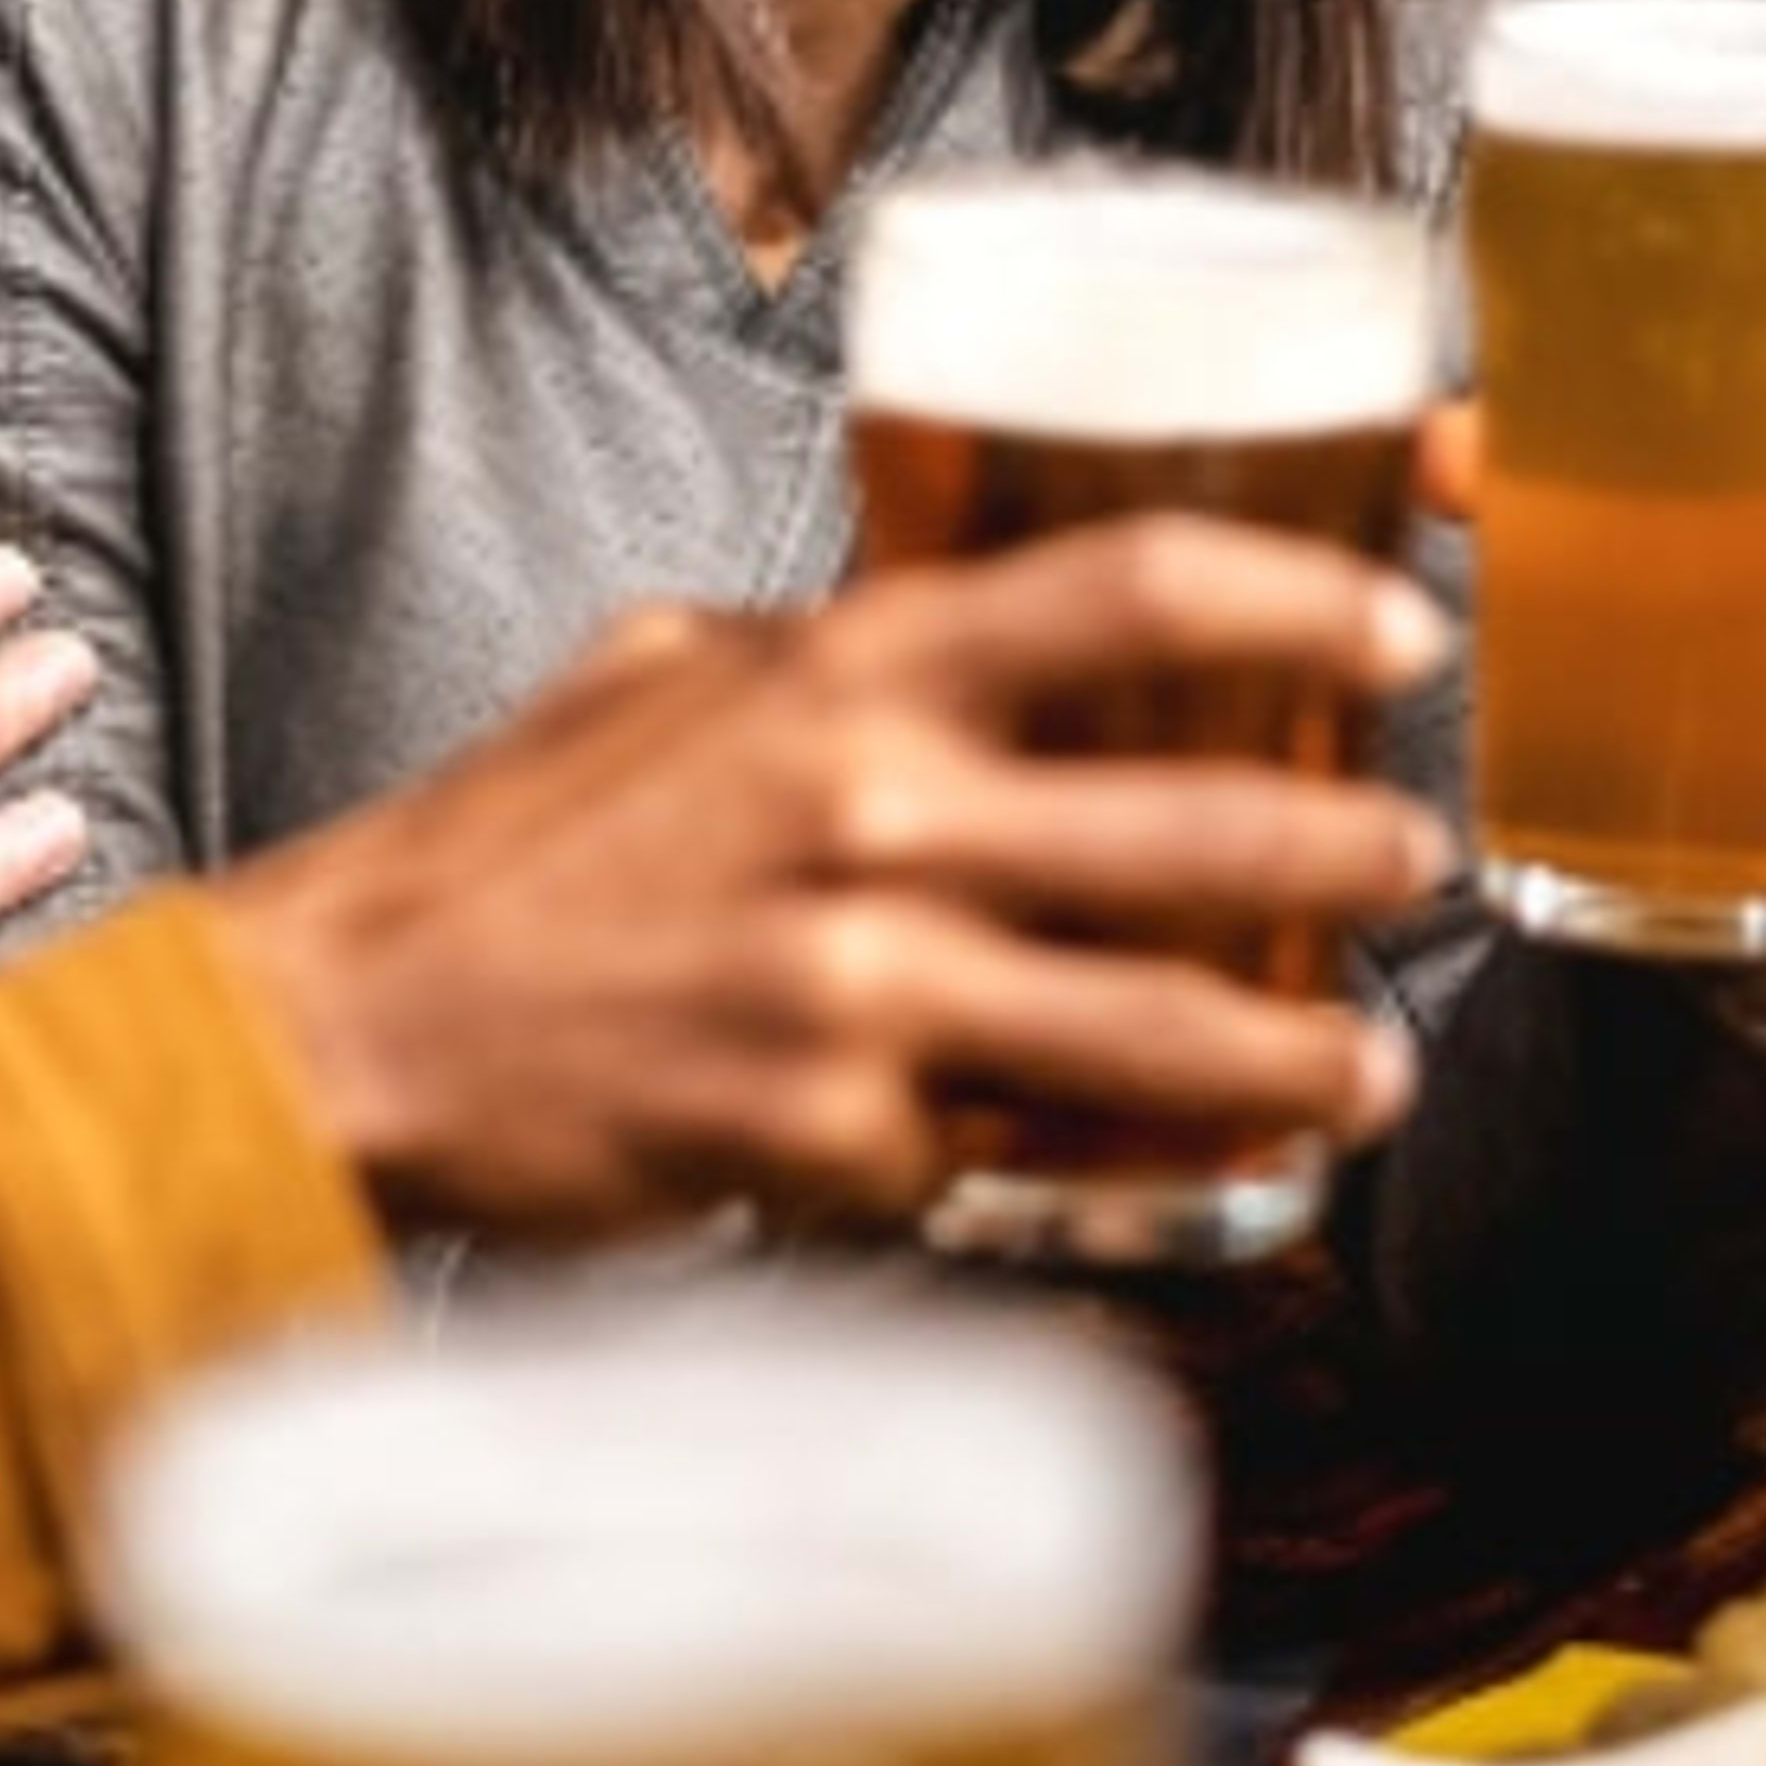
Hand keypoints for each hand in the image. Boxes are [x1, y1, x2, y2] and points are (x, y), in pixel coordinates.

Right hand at [209, 519, 1455, 1235]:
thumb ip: (837, 646)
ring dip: (1298, 1054)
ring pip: (1155, 1027)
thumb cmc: (515, 852)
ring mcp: (859, 988)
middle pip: (1196, 824)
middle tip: (1414, 867)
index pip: (1131, 588)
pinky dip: (1134, 1172)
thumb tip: (974, 603)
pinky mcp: (835, 1143)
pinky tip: (1206, 1176)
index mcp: (845, 668)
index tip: (1406, 633)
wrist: (352, 1030)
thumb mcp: (677, 674)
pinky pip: (1035, 1158)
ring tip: (1376, 1071)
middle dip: (1347, 857)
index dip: (1299, 603)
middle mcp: (871, 812)